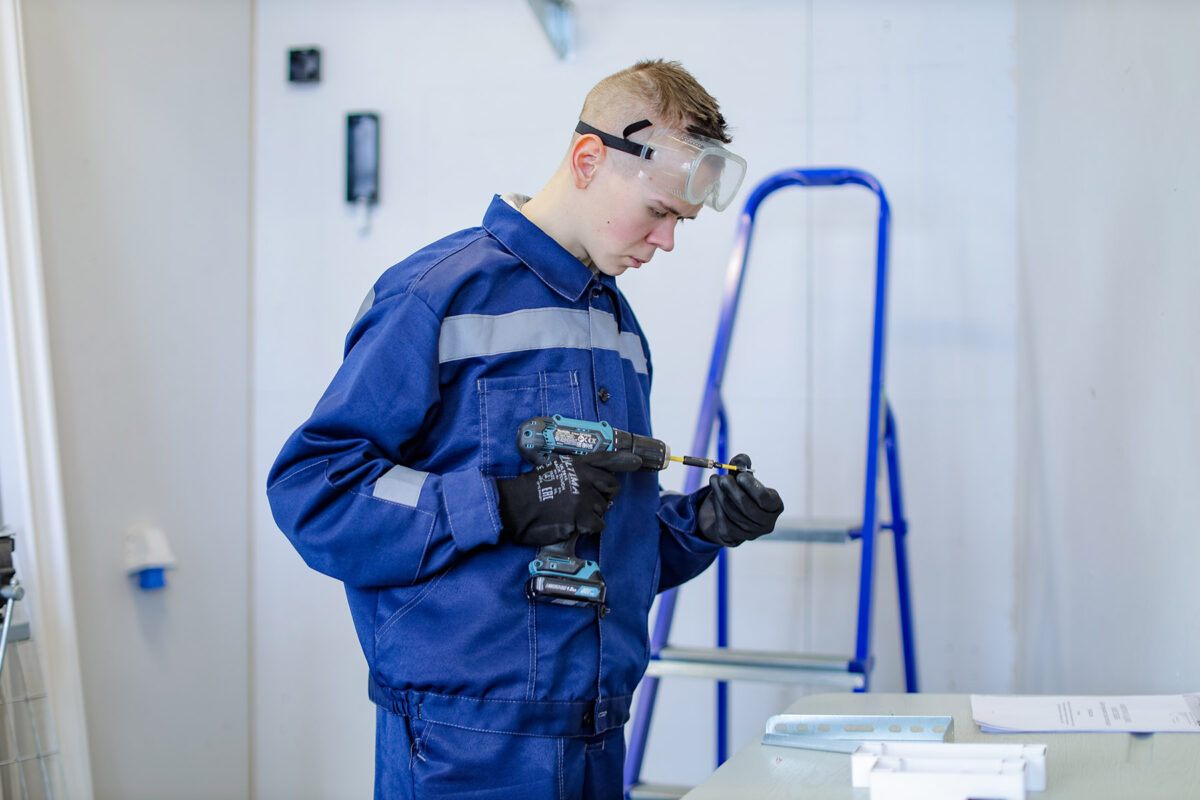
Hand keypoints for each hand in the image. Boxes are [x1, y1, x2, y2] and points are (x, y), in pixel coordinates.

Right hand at [497, 451, 642, 545]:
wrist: (513, 507)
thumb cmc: (530, 490)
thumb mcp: (553, 469)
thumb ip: (576, 473)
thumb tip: (598, 487)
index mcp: (576, 464)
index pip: (605, 459)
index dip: (623, 461)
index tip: (637, 462)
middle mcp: (583, 477)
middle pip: (612, 487)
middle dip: (605, 496)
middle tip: (587, 503)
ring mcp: (583, 497)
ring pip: (604, 509)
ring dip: (591, 515)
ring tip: (569, 513)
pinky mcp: (580, 517)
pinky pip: (598, 525)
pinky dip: (588, 528)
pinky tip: (571, 524)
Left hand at [697, 454, 783, 546]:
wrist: (726, 513)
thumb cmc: (740, 491)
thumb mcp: (741, 477)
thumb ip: (742, 466)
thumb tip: (741, 459)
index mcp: (774, 506)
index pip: (765, 499)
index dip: (752, 487)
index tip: (740, 476)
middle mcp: (767, 523)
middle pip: (749, 508)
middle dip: (733, 491)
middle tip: (722, 478)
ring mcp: (751, 534)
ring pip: (733, 513)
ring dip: (721, 495)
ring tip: (715, 480)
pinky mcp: (734, 539)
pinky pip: (724, 521)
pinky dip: (717, 506)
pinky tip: (714, 495)